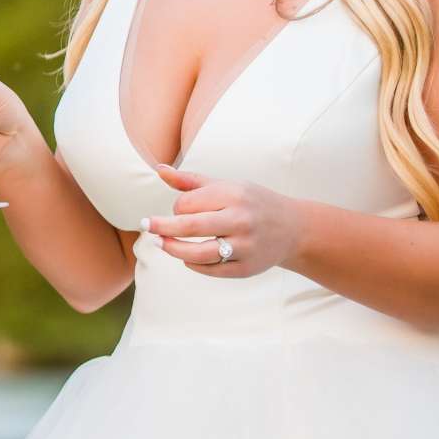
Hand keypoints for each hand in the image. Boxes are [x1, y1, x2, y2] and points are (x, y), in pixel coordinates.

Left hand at [140, 162, 302, 276]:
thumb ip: (190, 181)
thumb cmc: (251, 202)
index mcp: (233, 196)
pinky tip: (186, 258)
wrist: (294, 228)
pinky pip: (213, 270)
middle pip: (191, 227)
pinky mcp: (247, 268)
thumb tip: (158, 168)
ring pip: (200, 253)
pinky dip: (195, 265)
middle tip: (145, 226)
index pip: (189, 204)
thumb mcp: (225, 185)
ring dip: (174, 249)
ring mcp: (245, 247)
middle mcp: (241, 220)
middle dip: (162, 227)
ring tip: (160, 243)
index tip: (181, 209)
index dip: (177, 208)